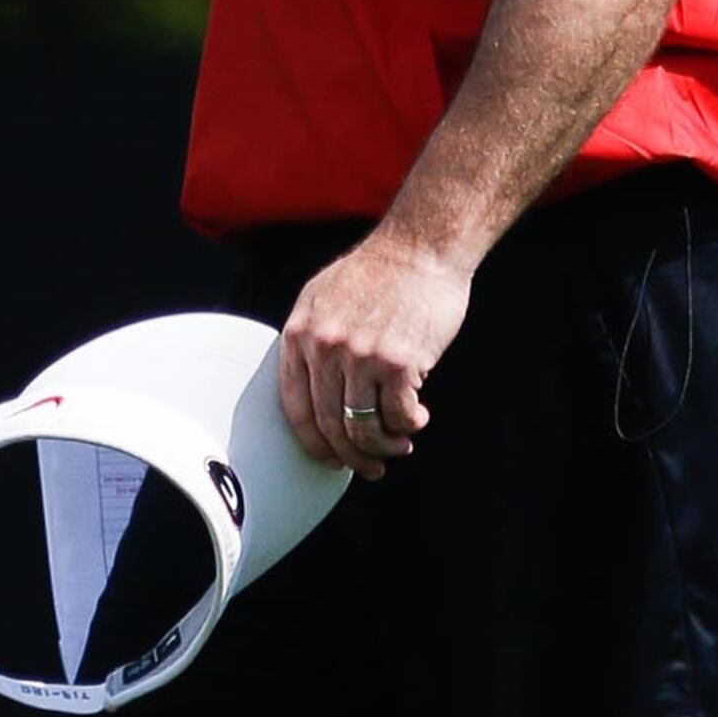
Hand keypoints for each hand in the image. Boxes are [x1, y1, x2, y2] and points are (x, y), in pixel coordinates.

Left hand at [277, 230, 472, 479]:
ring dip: (384, 448)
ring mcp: (361, 356)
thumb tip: (309, 395)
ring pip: (364, 428)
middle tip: (370, 468)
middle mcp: (325, 348)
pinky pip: (398, 415)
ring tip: (399, 447)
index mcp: (300, 334)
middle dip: (351, 457)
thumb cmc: (377, 274)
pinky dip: (409, 425)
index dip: (315, 444)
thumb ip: (310, 342)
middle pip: (330, 426)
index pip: (296, 409)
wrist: (421, 248)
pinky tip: (418, 419)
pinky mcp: (399, 362)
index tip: (332, 459)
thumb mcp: (321, 297)